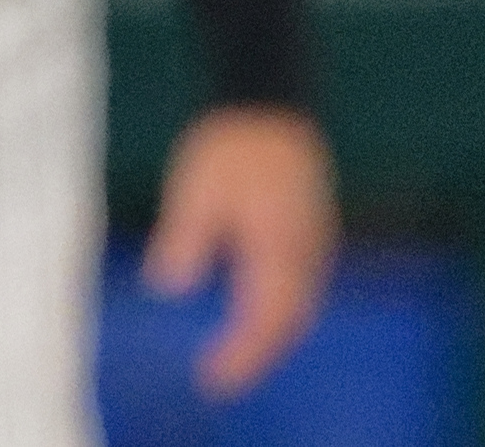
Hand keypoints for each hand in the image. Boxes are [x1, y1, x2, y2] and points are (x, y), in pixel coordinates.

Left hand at [146, 105, 337, 397]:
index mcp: (278, 249)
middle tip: (218, 380)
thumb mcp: (195, 189)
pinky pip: (303, 289)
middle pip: (289, 324)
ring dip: (271, 337)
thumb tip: (167, 288)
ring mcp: (316, 247)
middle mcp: (307, 256)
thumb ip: (185, 240)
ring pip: (300, 309)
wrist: (270, 104)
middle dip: (257, 357)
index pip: (266, 321)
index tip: (212, 379)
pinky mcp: (314, 235)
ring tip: (233, 358)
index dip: (241, 357)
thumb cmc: (231, 145)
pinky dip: (280, 312)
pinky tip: (254, 315)